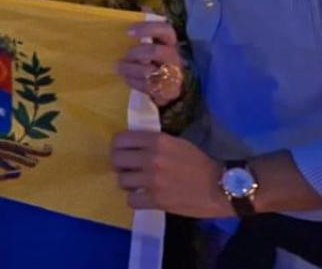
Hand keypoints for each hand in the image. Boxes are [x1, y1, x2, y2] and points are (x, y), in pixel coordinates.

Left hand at [109, 131, 230, 217]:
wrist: (223, 187)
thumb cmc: (201, 163)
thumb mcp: (177, 143)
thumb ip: (154, 143)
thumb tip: (133, 146)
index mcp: (156, 141)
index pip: (121, 140)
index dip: (118, 147)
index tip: (123, 153)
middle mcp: (151, 158)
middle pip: (116, 160)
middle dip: (120, 165)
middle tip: (128, 170)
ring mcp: (152, 180)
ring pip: (122, 181)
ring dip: (128, 184)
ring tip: (138, 185)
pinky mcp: (157, 200)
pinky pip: (131, 200)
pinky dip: (136, 200)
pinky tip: (144, 198)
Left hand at [117, 21, 184, 108]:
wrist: (164, 87)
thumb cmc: (153, 59)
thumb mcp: (151, 42)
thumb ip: (147, 27)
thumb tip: (144, 6)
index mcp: (169, 43)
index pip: (166, 30)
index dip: (148, 29)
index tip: (128, 32)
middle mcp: (174, 58)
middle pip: (158, 52)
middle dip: (137, 53)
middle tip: (124, 55)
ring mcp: (173, 76)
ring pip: (150, 72)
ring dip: (130, 69)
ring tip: (119, 67)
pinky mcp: (168, 91)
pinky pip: (148, 87)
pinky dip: (133, 82)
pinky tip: (126, 79)